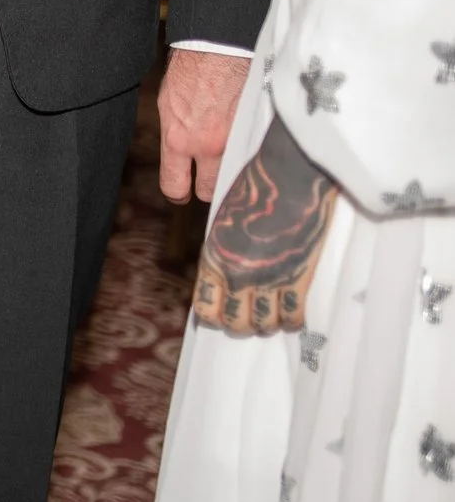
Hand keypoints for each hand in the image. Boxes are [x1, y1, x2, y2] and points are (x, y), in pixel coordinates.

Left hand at [160, 48, 251, 202]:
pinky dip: (258, 155)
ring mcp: (237, 140)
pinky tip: (256, 148)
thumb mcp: (169, 105)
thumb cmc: (190, 68)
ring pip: (237, 177)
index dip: (179, 191)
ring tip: (235, 163)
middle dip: (211, 187)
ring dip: (236, 173)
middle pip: (210, 190)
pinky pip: (259, 156)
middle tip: (212, 177)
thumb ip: (176, 134)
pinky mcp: (260, 130)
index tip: (183, 191)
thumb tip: (180, 153)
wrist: (219, 45)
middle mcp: (207, 146)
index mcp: (178, 140)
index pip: (174, 186)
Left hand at [194, 118, 338, 334]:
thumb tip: (226, 270)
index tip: (224, 317)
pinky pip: (292, 315)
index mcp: (214, 259)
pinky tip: (293, 317)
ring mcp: (266, 279)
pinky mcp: (296, 278)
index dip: (216, 315)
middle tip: (252, 321)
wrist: (288, 177)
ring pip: (263, 323)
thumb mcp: (226, 222)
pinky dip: (292, 319)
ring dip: (268, 324)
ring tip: (274, 320)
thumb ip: (224, 250)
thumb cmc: (257, 191)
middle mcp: (236, 275)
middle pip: (234, 322)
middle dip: (243, 324)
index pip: (206, 306)